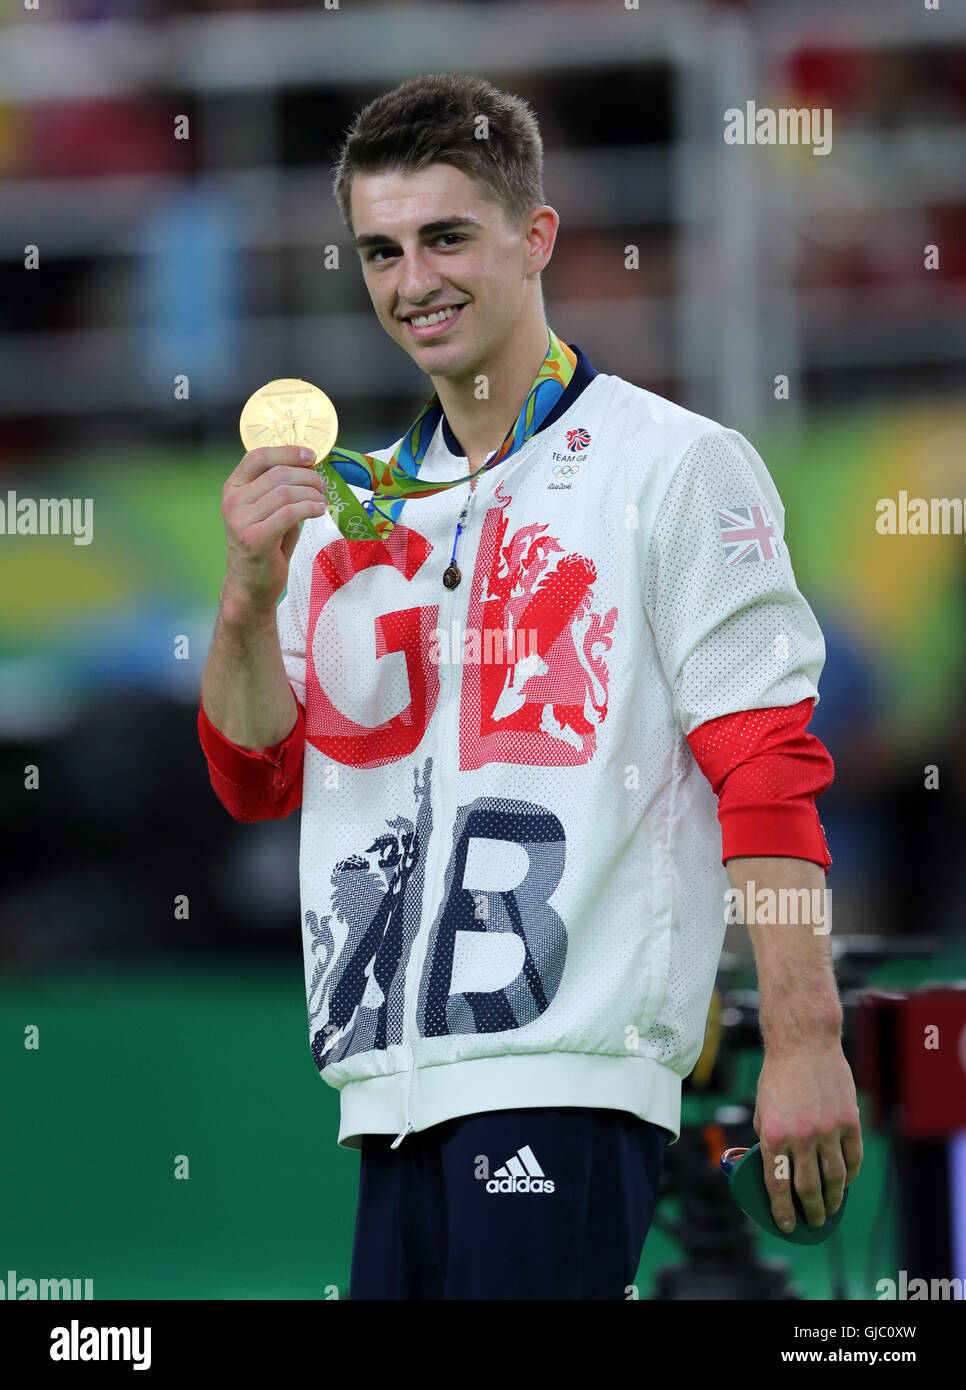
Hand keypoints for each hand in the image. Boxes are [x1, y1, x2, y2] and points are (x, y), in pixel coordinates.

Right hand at [220, 445, 328, 613]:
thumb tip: (310, 467)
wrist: (251, 584)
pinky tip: (319, 511)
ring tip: (323, 502)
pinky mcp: (255, 539)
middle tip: (323, 487)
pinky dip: (310, 508)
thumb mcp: (268, 511)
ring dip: (312, 494)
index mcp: (233, 488)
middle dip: (308, 477)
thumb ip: (280, 489)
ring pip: (286, 493)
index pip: (258, 457)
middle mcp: (232, 502)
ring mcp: (241, 521)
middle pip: (278, 474)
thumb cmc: (265, 545)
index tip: (311, 456)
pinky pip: (290, 513)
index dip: (287, 452)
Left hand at [753, 1040, 862, 1232]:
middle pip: (808, 1189)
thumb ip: (769, 1138)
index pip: (777, 1186)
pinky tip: (846, 1181)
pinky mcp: (849, 1122)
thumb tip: (777, 1166)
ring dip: (833, 1200)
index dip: (782, 1211)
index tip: (786, 1226)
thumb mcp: (762, 1108)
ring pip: (835, 1179)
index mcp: (773, 1135)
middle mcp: (801, 1137)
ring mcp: (828, 1130)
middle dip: (811, 1212)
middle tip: (813, 1222)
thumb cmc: (779, 1075)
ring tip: (831, 1209)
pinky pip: (853, 1158)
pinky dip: (850, 1175)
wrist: (804, 1044)